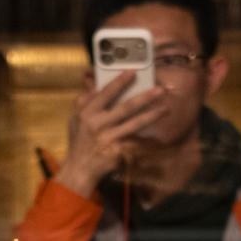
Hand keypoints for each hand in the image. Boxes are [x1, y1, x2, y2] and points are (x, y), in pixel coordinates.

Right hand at [54, 71, 165, 197]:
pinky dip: (148, 141)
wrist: (80, 168)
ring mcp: (109, 139)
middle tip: (160, 89)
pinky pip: (136, 143)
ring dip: (151, 115)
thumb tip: (93, 83)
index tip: (133, 72)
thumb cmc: (79, 141)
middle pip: (125, 108)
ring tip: (165, 108)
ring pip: (134, 124)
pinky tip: (159, 137)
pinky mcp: (117, 152)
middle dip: (144, 98)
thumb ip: (83, 100)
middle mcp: (98, 124)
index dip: (119, 82)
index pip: (105, 94)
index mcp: (87, 113)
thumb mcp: (75, 118)